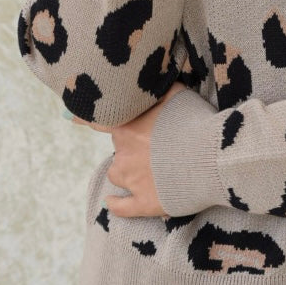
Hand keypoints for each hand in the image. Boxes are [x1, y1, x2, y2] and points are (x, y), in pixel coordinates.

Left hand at [72, 82, 187, 217]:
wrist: (215, 159)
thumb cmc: (197, 122)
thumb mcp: (178, 94)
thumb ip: (158, 88)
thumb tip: (149, 78)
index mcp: (129, 126)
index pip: (100, 118)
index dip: (85, 116)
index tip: (69, 114)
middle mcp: (124, 153)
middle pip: (118, 146)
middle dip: (132, 143)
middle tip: (156, 142)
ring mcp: (132, 180)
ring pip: (118, 173)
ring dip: (127, 170)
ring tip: (149, 167)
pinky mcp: (144, 203)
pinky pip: (121, 206)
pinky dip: (115, 204)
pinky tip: (110, 202)